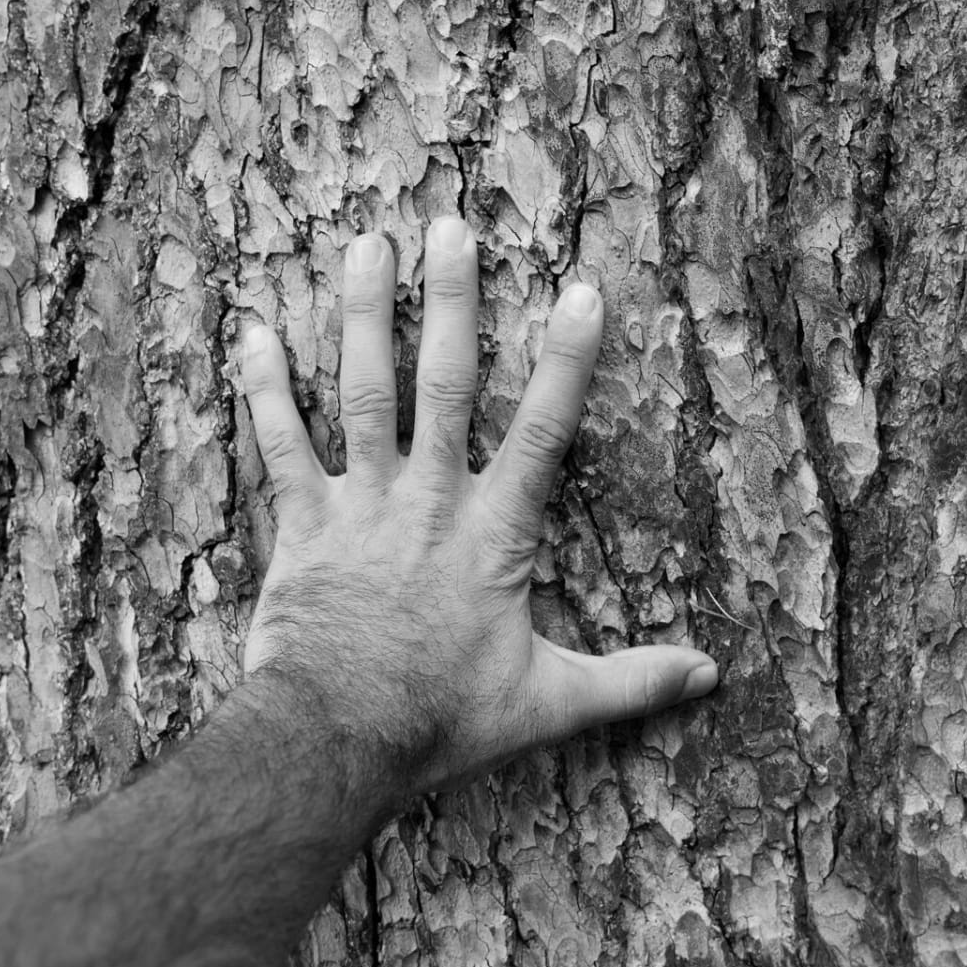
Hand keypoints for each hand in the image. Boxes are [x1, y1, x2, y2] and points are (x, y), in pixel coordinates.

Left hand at [238, 216, 718, 793]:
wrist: (338, 737)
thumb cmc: (443, 720)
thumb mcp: (551, 703)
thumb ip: (631, 683)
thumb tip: (711, 677)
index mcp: (495, 533)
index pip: (544, 431)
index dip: (567, 360)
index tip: (583, 290)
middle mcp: (430, 500)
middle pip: (446, 383)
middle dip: (453, 302)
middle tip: (450, 228)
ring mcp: (362, 504)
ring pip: (365, 391)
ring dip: (365, 315)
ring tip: (367, 245)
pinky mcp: (302, 524)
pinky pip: (280, 443)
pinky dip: (264, 388)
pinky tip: (255, 332)